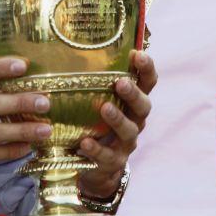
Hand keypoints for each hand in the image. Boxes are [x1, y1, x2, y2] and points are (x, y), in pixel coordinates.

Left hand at [76, 49, 156, 198]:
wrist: (97, 166)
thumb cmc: (96, 123)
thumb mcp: (99, 101)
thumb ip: (94, 81)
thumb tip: (67, 49)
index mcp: (133, 102)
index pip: (148, 82)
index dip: (147, 68)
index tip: (138, 54)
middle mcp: (135, 120)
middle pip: (143, 105)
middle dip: (133, 93)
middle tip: (121, 83)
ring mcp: (126, 143)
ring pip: (129, 130)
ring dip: (118, 118)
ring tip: (105, 108)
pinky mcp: (113, 161)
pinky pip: (107, 156)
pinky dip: (97, 149)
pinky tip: (85, 142)